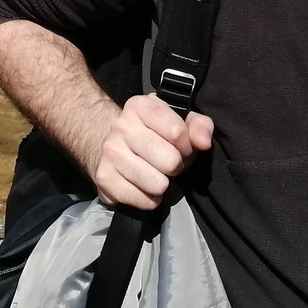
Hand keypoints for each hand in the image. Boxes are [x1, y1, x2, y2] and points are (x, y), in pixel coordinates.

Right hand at [92, 94, 213, 209]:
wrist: (114, 148)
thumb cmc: (155, 135)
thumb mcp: (180, 121)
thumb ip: (200, 126)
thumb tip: (203, 143)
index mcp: (140, 106)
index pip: (177, 132)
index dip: (187, 146)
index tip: (182, 147)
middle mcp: (121, 126)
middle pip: (170, 160)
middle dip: (176, 167)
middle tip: (168, 163)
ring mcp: (110, 152)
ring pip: (158, 184)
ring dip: (163, 185)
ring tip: (155, 174)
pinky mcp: (104, 178)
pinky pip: (143, 200)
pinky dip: (149, 200)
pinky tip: (144, 187)